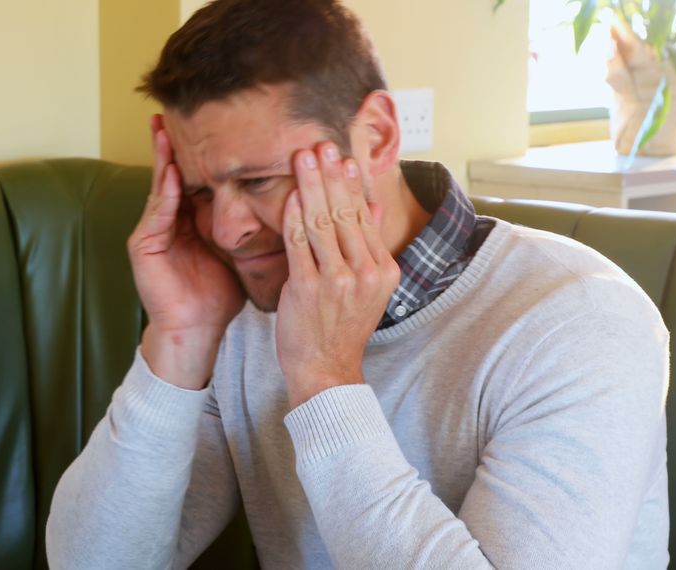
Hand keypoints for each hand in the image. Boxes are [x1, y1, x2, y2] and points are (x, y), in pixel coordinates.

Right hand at [127, 115, 245, 388]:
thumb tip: (289, 199)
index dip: (199, 152)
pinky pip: (157, 213)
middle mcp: (169, 221)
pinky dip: (165, 193)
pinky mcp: (143, 247)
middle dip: (171, 144)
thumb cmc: (220, 294)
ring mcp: (152, 232)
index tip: (208, 121)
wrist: (198, 330)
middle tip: (170, 109)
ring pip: (161, 187)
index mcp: (190, 220)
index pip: (194, 178)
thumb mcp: (240, 250)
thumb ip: (249, 224)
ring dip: (162, 159)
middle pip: (172, 173)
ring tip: (164, 130)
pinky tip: (173, 174)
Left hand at [275, 143, 399, 407]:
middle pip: (346, 212)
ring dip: (312, 185)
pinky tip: (291, 195)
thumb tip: (372, 204)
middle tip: (321, 144)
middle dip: (332, 174)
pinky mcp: (307, 288)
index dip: (351, 183)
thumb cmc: (340, 326)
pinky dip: (295, 216)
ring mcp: (337, 280)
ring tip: (303, 157)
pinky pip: (300, 243)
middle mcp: (365, 272)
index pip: (365, 216)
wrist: (326, 370)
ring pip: (323, 222)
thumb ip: (368, 245)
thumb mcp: (368, 287)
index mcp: (383, 269)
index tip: (343, 157)